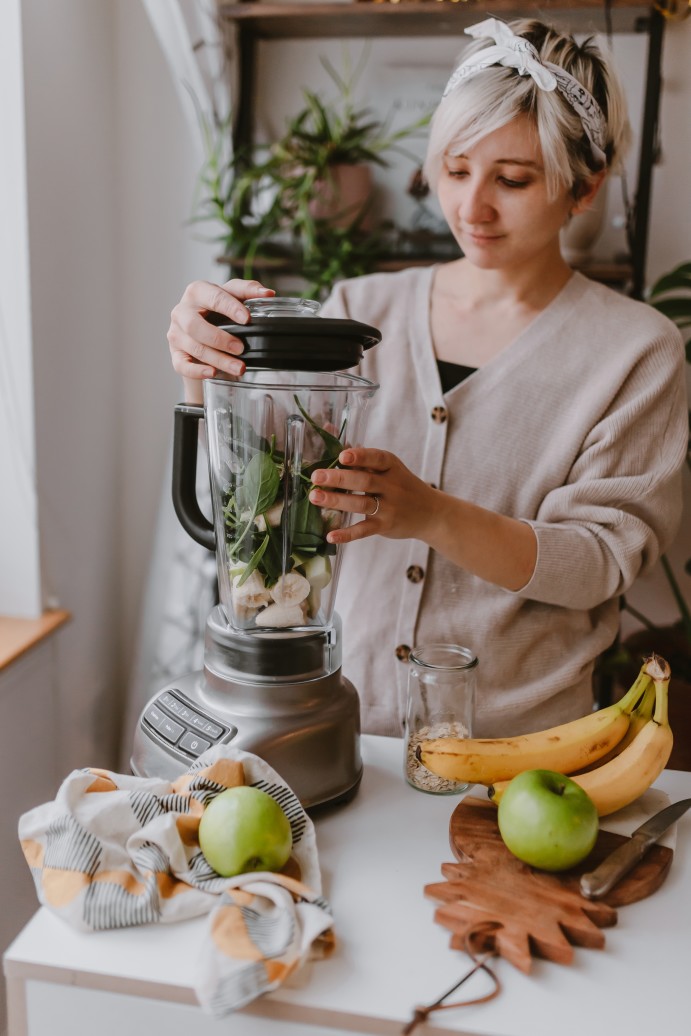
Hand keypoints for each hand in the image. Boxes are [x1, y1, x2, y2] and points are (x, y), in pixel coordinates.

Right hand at [167, 278, 274, 383]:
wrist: (203, 335)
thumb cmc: (217, 312)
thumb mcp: (233, 297)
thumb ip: (249, 291)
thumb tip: (268, 294)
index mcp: (197, 292)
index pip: (213, 297)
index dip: (230, 307)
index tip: (246, 319)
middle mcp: (182, 311)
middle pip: (195, 325)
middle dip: (220, 339)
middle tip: (241, 348)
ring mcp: (175, 334)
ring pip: (194, 348)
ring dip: (218, 359)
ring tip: (240, 368)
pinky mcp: (175, 354)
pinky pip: (182, 365)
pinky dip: (198, 371)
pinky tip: (213, 372)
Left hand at [309, 447, 436, 543]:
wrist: (430, 513)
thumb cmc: (401, 485)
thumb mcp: (388, 468)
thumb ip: (360, 455)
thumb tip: (331, 434)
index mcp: (391, 466)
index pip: (376, 458)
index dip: (360, 457)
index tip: (342, 456)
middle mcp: (391, 486)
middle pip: (364, 481)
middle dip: (339, 478)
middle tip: (317, 477)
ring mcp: (388, 507)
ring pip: (361, 504)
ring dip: (337, 500)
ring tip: (315, 497)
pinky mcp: (384, 526)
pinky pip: (364, 530)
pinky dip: (347, 534)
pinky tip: (330, 535)